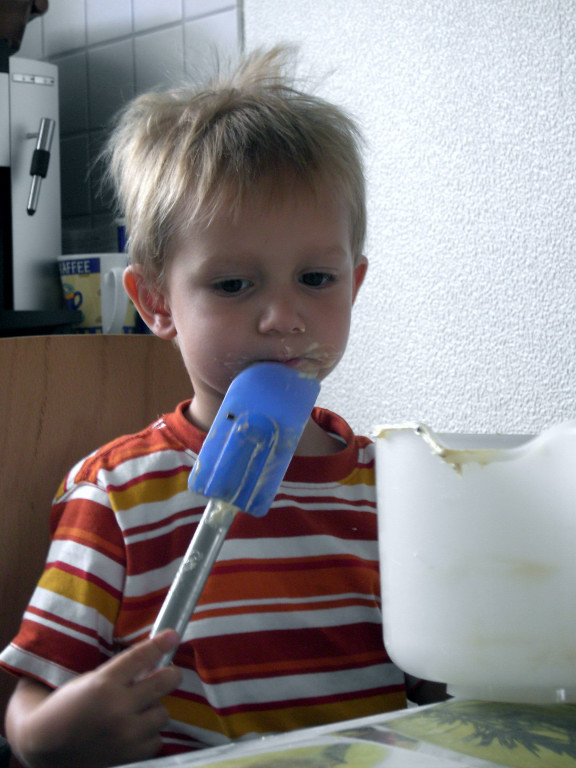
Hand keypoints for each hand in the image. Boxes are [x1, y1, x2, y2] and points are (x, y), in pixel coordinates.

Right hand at [9, 630, 181, 767]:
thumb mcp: (91, 679)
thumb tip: (155, 659)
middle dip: (170, 675)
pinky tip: (135, 729)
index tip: (173, 636)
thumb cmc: (67, 707)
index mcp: (104, 684)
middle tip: (169, 673)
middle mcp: (117, 709)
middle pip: (162, 683)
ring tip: (139, 709)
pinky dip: (149, 733)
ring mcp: (125, 735)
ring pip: (163, 713)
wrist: (44, 746)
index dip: (160, 645)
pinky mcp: (129, 756)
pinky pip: (157, 739)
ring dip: (154, 708)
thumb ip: (121, 671)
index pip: (140, 657)